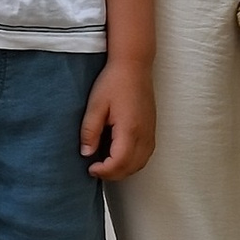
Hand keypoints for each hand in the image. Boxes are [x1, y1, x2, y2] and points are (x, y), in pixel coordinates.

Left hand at [79, 55, 155, 182]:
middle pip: (131, 167)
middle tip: (96, 169)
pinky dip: (133, 162)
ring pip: (141, 163)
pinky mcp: (152, 128)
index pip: (119, 163)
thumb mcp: (95, 105)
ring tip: (107, 164)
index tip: (91, 167)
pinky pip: (146, 154)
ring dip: (124, 170)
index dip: (104, 171)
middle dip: (112, 174)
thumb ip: (89, 131)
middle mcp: (144, 134)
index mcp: (129, 129)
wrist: (134, 65)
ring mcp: (150, 132)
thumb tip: (86, 153)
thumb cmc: (114, 81)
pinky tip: (120, 156)